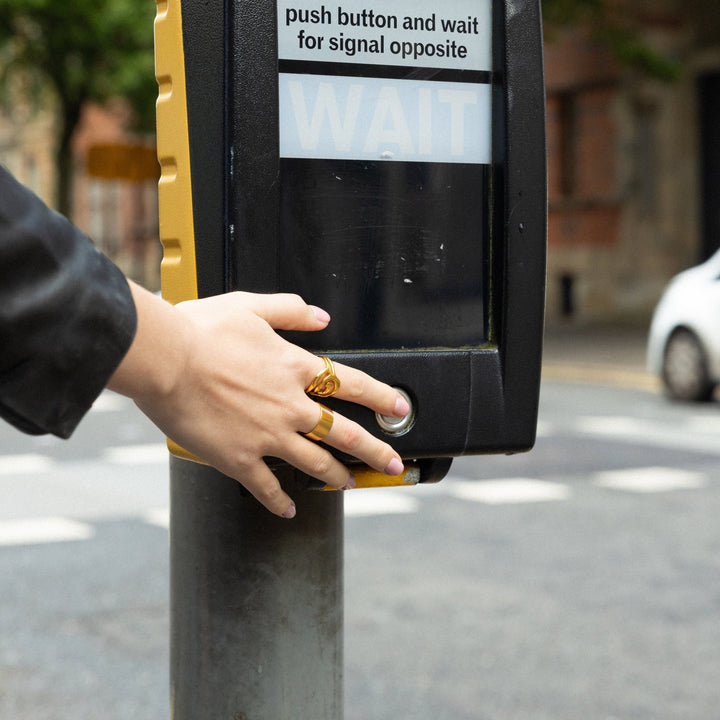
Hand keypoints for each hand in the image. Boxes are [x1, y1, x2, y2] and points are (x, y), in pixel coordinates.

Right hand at [109, 285, 409, 518]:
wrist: (165, 360)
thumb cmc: (200, 331)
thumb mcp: (250, 306)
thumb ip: (291, 310)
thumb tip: (322, 317)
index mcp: (294, 368)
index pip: (353, 385)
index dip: (382, 397)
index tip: (400, 408)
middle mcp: (290, 406)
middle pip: (345, 433)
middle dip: (375, 450)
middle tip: (393, 464)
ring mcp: (268, 436)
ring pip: (315, 463)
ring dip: (337, 476)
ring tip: (350, 484)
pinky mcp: (240, 459)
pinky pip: (266, 487)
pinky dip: (279, 501)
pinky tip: (289, 510)